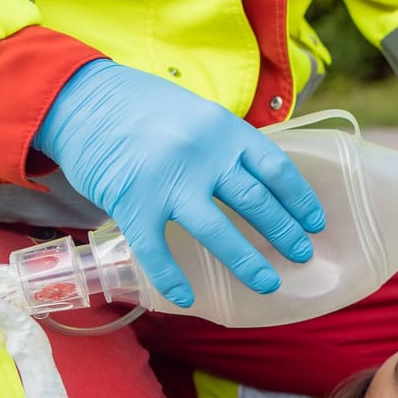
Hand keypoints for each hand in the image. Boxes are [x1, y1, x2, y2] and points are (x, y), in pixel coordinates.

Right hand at [33, 60, 325, 307]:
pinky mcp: (131, 202)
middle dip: (284, 234)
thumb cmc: (146, 109)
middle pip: (256, 202)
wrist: (82, 99)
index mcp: (225, 131)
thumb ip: (229, 146)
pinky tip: (188, 298)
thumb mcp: (200, 114)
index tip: (315, 224)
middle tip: (302, 256)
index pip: (276, 170)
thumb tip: (264, 184)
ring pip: (218, 231)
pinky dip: (172, 277)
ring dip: (247, 262)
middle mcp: (203, 155)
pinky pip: (156, 249)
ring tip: (269, 283)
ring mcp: (167, 180)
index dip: (300, 200)